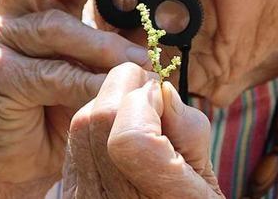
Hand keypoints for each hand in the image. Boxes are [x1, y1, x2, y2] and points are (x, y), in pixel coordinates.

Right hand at [0, 0, 151, 197]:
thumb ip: (125, 30)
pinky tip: (110, 91)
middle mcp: (15, 8)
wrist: (29, 154)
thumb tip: (169, 11)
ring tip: (141, 61)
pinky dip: (86, 82)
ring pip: (53, 25)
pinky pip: (49, 73)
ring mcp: (2, 40)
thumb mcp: (101, 56)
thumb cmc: (67, 98)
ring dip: (103, 45)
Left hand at [63, 62, 223, 198]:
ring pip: (80, 126)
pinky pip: (74, 145)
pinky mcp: (70, 197)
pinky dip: (96, 125)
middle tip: (152, 96)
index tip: (165, 97)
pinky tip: (118, 134)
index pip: (129, 137)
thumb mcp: (207, 185)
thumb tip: (161, 89)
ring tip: (138, 114)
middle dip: (126, 89)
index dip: (147, 100)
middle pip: (97, 120)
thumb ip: (190, 134)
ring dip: (109, 103)